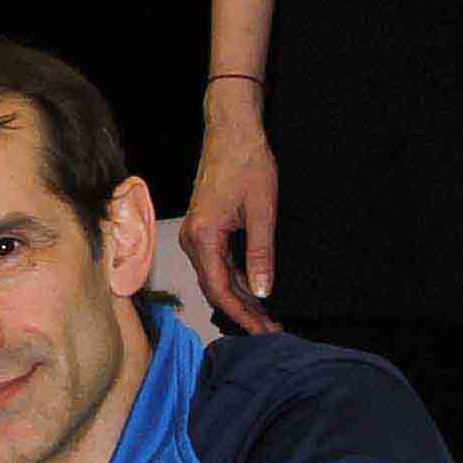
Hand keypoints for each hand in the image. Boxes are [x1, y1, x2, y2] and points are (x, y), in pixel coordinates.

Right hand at [181, 92, 280, 332]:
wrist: (232, 131)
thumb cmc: (247, 163)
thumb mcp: (263, 211)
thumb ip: (261, 254)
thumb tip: (264, 292)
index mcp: (203, 237)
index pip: (220, 290)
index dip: (242, 315)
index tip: (264, 331)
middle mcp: (192, 240)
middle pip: (215, 289)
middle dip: (243, 312)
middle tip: (271, 330)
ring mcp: (195, 235)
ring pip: (216, 278)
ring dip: (240, 298)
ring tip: (266, 315)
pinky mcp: (202, 229)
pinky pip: (216, 263)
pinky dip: (236, 280)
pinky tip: (255, 289)